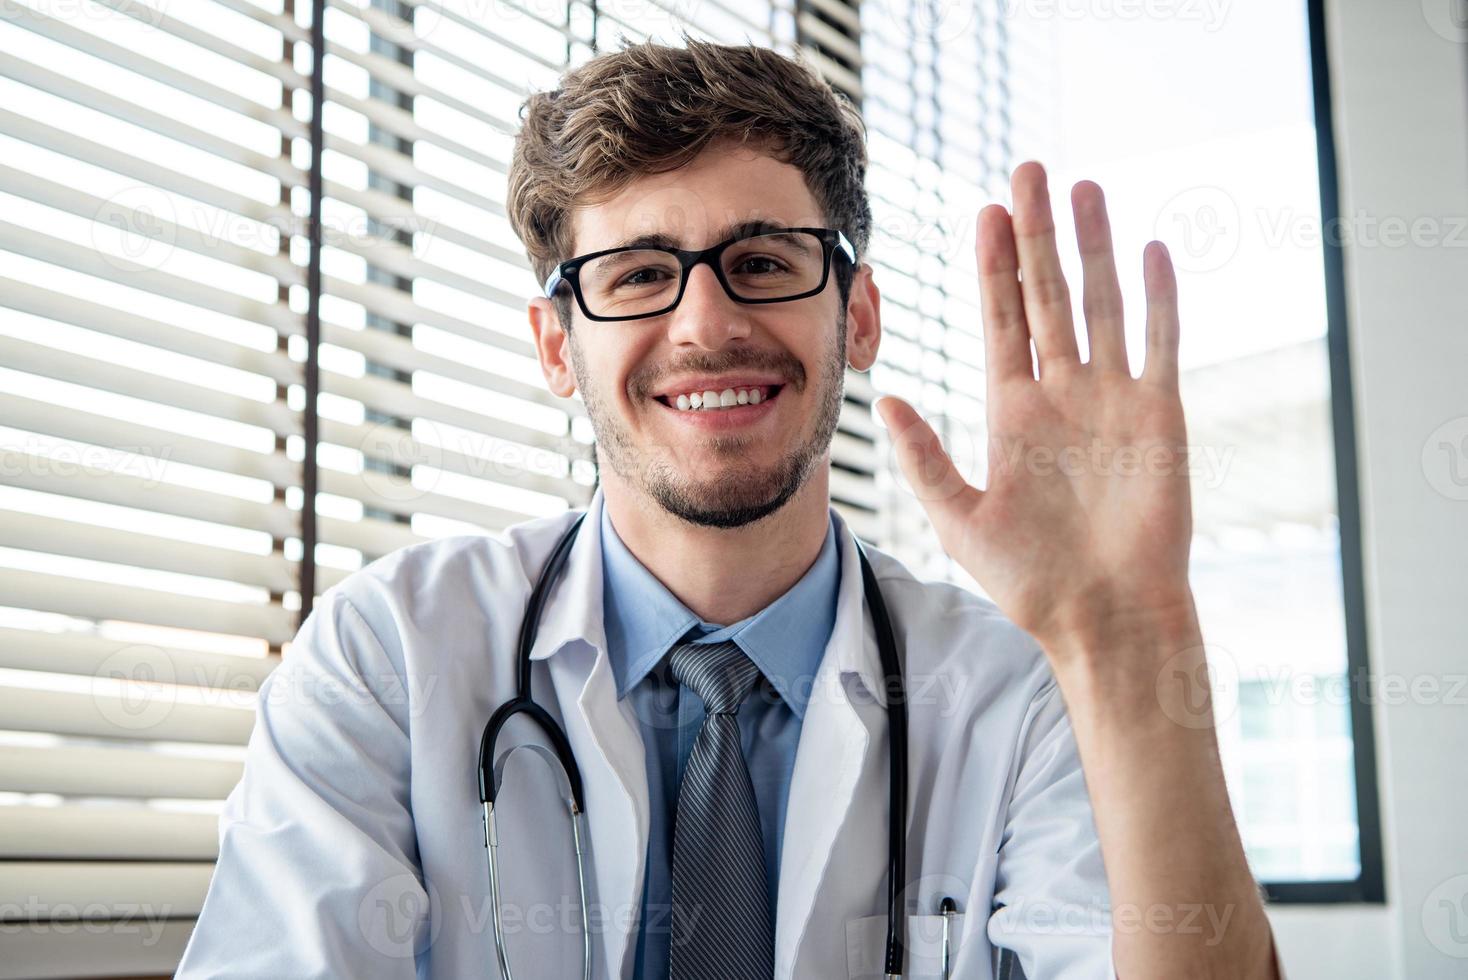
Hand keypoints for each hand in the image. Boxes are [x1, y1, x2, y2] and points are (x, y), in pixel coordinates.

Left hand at [876, 161, 1195, 660]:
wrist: (1103, 616)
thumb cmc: (1031, 579)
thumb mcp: (960, 517)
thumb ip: (925, 458)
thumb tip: (882, 402)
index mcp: (1014, 411)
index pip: (1002, 320)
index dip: (995, 267)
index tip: (986, 213)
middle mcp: (1063, 393)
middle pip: (1048, 295)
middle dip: (1037, 235)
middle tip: (1029, 171)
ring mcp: (1113, 398)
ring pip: (1102, 304)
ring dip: (1094, 248)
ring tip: (1083, 189)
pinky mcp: (1160, 415)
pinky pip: (1161, 343)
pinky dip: (1159, 298)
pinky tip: (1152, 249)